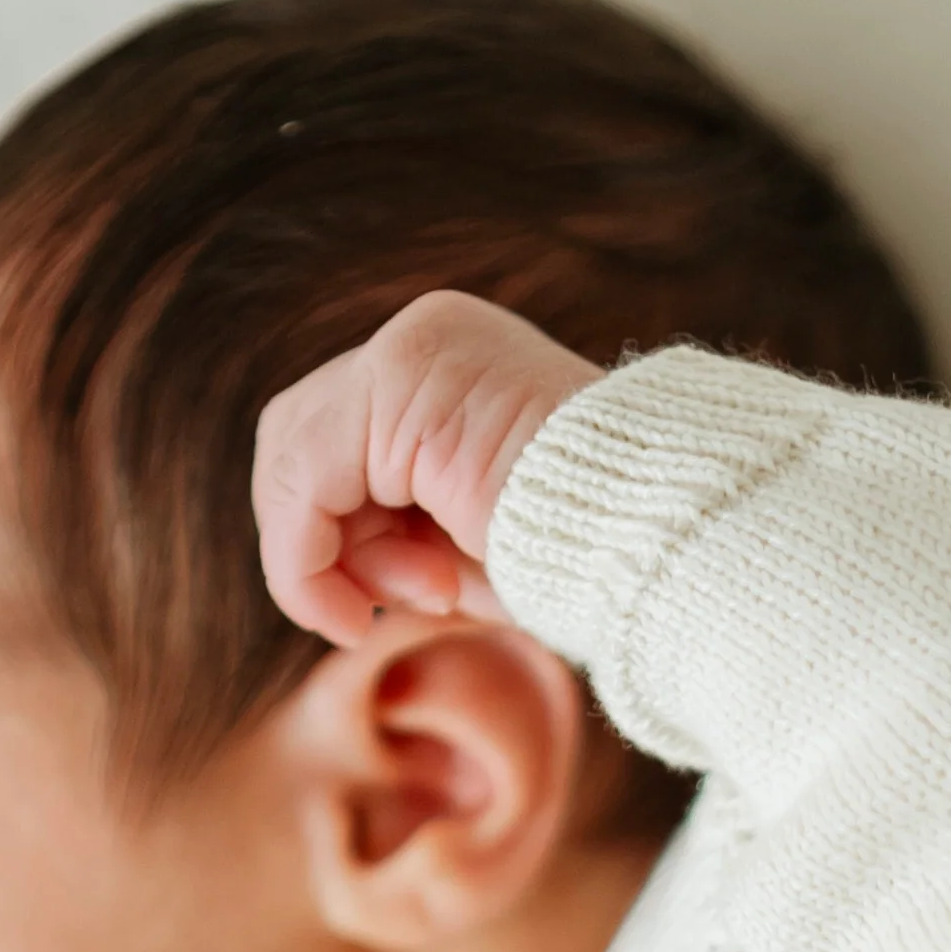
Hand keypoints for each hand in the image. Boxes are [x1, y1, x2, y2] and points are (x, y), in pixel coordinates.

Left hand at [251, 289, 602, 651]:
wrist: (658, 541)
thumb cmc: (587, 563)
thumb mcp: (474, 543)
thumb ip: (402, 531)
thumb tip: (322, 570)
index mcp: (456, 368)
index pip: (337, 443)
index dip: (336, 536)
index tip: (387, 606)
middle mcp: (429, 337)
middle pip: (298, 437)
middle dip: (323, 540)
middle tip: (378, 609)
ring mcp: (413, 345)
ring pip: (292, 457)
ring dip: (329, 560)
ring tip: (428, 598)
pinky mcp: (399, 374)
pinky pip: (302, 477)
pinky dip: (304, 560)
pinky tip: (353, 614)